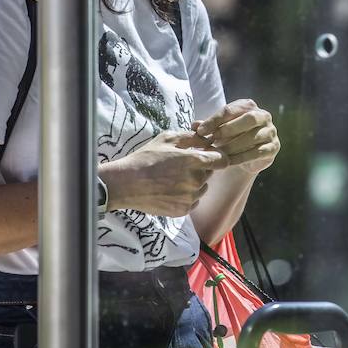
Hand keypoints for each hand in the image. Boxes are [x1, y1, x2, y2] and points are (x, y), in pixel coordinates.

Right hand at [99, 130, 225, 216]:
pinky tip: (170, 191)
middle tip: (180, 167)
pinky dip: (186, 196)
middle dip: (201, 169)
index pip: (222, 160)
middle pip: (210, 173)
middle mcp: (196, 180)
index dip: (218, 157)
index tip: (210, 156)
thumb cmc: (145, 158)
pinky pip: (193, 201)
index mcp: (194, 161)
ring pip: (202, 188)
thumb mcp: (168, 139)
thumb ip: (192, 137)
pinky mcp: (183, 210)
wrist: (125, 184)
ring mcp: (190, 197)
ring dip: (194, 183)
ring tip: (173, 179)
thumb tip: (208, 138)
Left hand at [192, 99, 279, 174]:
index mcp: (248, 106)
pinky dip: (241, 158)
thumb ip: (207, 127)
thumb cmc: (230, 137)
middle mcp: (263, 116)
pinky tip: (228, 162)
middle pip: (249, 118)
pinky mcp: (273, 148)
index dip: (214, 120)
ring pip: (254, 136)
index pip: (231, 109)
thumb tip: (194, 125)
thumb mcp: (217, 130)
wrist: (247, 155)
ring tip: (218, 154)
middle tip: (212, 140)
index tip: (200, 131)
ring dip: (234, 146)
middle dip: (229, 129)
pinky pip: (257, 152)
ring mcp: (271, 132)